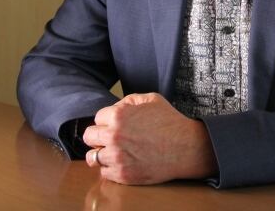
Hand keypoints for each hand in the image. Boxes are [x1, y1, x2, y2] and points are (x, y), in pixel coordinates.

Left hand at [82, 93, 216, 184]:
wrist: (185, 147)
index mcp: (118, 115)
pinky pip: (104, 172)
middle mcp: (114, 136)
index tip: (115, 125)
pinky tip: (123, 162)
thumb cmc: (170, 122)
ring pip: (93, 157)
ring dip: (101, 153)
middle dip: (98, 136)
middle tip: (110, 138)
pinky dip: (111, 168)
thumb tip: (115, 108)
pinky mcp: (122, 174)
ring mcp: (117, 157)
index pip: (97, 118)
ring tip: (113, 152)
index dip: (107, 121)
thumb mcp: (151, 99)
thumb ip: (128, 101)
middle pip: (89, 137)